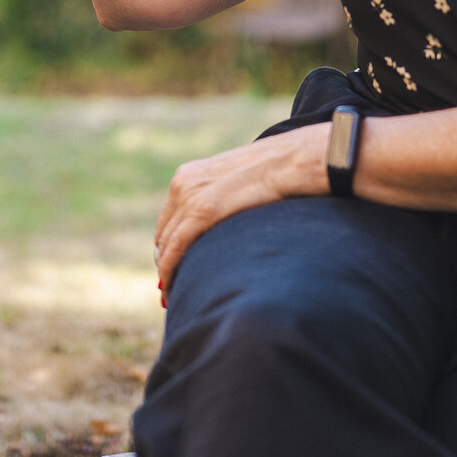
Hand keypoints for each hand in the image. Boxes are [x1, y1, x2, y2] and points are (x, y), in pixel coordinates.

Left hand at [152, 124, 328, 304]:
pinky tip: (172, 291)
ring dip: (167, 272)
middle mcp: (182, 183)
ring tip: (172, 296)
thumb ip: (222, 199)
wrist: (292, 160)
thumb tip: (224, 221)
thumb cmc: (276, 172)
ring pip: (165, 245)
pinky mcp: (201, 212)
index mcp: (188, 174)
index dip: (168, 246)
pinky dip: (170, 272)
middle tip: (169, 289)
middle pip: (164, 233)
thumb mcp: (237, 184)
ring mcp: (189, 196)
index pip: (169, 219)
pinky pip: (175, 250)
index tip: (174, 267)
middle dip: (165, 261)